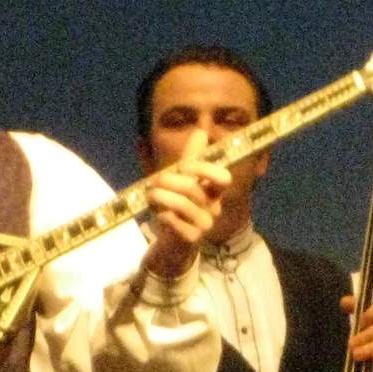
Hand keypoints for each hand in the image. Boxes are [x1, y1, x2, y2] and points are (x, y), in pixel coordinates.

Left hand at [143, 128, 230, 279]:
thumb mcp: (181, 179)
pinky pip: (174, 220)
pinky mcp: (192, 238)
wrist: (169, 241)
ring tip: (150, 195)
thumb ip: (191, 157)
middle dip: (168, 180)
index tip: (183, 166)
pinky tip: (158, 214)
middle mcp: (214, 207)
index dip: (203, 168)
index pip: (222, 177)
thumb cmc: (176, 206)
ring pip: (181, 203)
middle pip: (192, 187)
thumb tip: (201, 130)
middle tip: (154, 181)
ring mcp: (204, 224)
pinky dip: (162, 214)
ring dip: (160, 196)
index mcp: (214, 191)